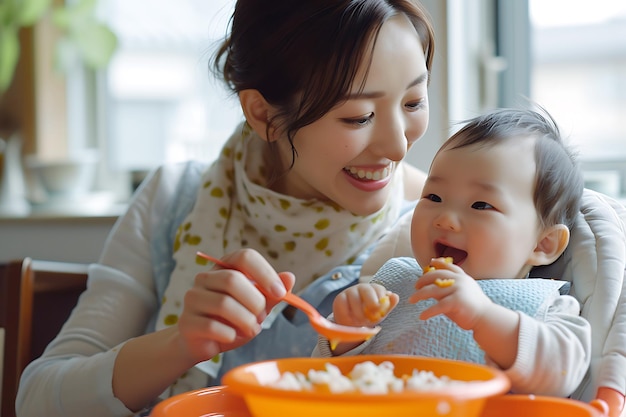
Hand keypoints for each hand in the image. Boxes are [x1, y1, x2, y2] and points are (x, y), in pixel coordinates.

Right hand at [177, 249, 293, 363]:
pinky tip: (232, 337)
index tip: (279, 293)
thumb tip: (290, 277)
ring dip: (245, 321)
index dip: (265, 273)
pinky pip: (213, 326)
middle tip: (261, 317)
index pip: (245, 257)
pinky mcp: (186, 322)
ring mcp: (193, 298)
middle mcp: (205, 278)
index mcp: (225, 267)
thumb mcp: (256, 306)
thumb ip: (272, 293)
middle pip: (233, 280)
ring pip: (223, 304)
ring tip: (250, 329)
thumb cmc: (232, 320)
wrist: (202, 342)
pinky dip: (230, 334)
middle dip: (255, 302)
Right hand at [333, 283, 398, 327]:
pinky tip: (351, 321)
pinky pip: (344, 308)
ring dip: (359, 315)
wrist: (352, 323)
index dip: (380, 300)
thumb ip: (388, 305)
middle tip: (371, 317)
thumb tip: (395, 296)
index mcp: (374, 288)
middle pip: (367, 291)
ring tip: (361, 322)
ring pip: (355, 301)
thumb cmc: (369, 315)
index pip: (379, 289)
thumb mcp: (380, 312)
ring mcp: (349, 291)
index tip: (379, 311)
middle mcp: (361, 287)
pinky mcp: (339, 299)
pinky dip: (349, 318)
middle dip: (371, 304)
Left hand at [408, 257, 491, 329]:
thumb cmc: (472, 307)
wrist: (486, 318)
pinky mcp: (457, 301)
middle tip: (415, 286)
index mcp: (462, 277)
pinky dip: (428, 312)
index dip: (439, 263)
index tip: (430, 263)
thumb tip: (430, 287)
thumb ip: (448, 288)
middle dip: (423, 280)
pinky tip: (421, 316)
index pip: (448, 266)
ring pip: (433, 290)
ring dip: (420, 295)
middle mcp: (460, 280)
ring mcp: (458, 290)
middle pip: (436, 276)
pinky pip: (438, 306)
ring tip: (411, 300)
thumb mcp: (460, 293)